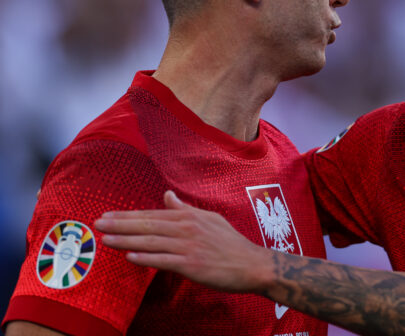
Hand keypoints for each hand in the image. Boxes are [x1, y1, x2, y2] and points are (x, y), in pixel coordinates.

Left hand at [94, 191, 268, 292]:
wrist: (251, 264)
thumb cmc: (230, 243)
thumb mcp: (209, 219)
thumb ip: (185, 209)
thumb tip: (168, 195)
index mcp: (189, 217)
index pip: (152, 214)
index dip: (128, 215)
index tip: (108, 215)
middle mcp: (187, 228)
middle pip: (147, 225)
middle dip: (120, 224)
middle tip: (97, 223)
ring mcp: (189, 246)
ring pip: (152, 242)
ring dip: (126, 240)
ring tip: (106, 239)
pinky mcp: (192, 265)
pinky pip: (164, 260)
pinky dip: (146, 258)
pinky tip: (130, 257)